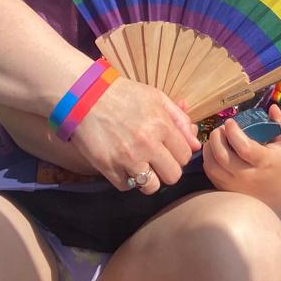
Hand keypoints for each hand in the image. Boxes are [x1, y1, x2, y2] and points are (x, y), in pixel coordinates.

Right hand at [72, 74, 199, 193]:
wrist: (85, 96)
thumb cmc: (123, 94)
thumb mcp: (156, 97)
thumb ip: (180, 120)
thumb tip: (196, 145)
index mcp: (161, 125)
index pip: (185, 156)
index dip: (179, 153)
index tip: (169, 149)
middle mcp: (147, 144)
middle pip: (173, 175)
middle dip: (167, 168)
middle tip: (157, 159)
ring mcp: (127, 158)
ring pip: (152, 187)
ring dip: (149, 179)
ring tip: (141, 165)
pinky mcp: (108, 168)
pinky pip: (127, 187)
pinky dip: (127, 179)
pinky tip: (123, 164)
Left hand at [202, 104, 280, 197]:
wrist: (278, 193)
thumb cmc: (279, 164)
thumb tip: (273, 108)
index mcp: (264, 162)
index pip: (244, 147)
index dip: (233, 132)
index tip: (230, 122)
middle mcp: (248, 176)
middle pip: (222, 156)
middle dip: (216, 137)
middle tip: (221, 129)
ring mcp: (235, 185)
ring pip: (212, 165)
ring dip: (209, 147)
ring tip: (216, 138)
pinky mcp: (226, 189)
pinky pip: (210, 173)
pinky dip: (208, 158)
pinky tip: (215, 150)